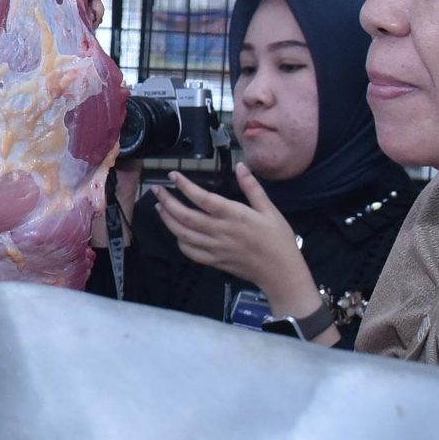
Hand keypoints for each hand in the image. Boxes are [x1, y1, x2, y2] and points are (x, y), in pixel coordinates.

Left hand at [148, 165, 312, 313]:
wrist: (281, 273)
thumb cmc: (278, 240)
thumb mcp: (270, 210)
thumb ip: (252, 188)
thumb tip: (240, 167)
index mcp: (234, 216)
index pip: (203, 198)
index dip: (185, 186)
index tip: (173, 176)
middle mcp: (220, 232)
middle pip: (186, 216)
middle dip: (168, 202)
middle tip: (157, 190)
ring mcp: (215, 248)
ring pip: (183, 234)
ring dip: (168, 220)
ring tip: (160, 208)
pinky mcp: (214, 261)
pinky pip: (191, 252)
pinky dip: (180, 242)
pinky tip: (176, 232)